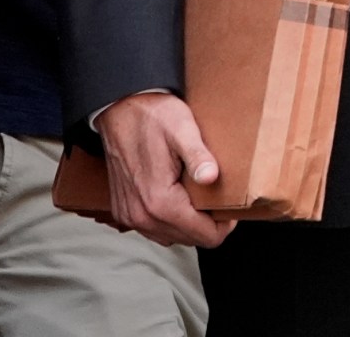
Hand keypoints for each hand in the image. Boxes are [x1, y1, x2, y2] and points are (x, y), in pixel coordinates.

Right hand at [94, 92, 235, 247]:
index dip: (224, 225)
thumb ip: (198, 155)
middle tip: (216, 199)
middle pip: (190, 240)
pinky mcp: (123, 211)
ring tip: (199, 198)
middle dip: (208, 225)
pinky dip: (169, 221)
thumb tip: (211, 177)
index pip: (205, 237)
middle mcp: (141, 215)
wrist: (119, 109)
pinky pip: (153, 230)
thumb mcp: (182, 129)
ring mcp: (129, 215)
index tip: (230, 206)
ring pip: (171, 237)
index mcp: (160, 201)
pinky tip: (178, 199)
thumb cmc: (153, 116)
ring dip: (189, 224)